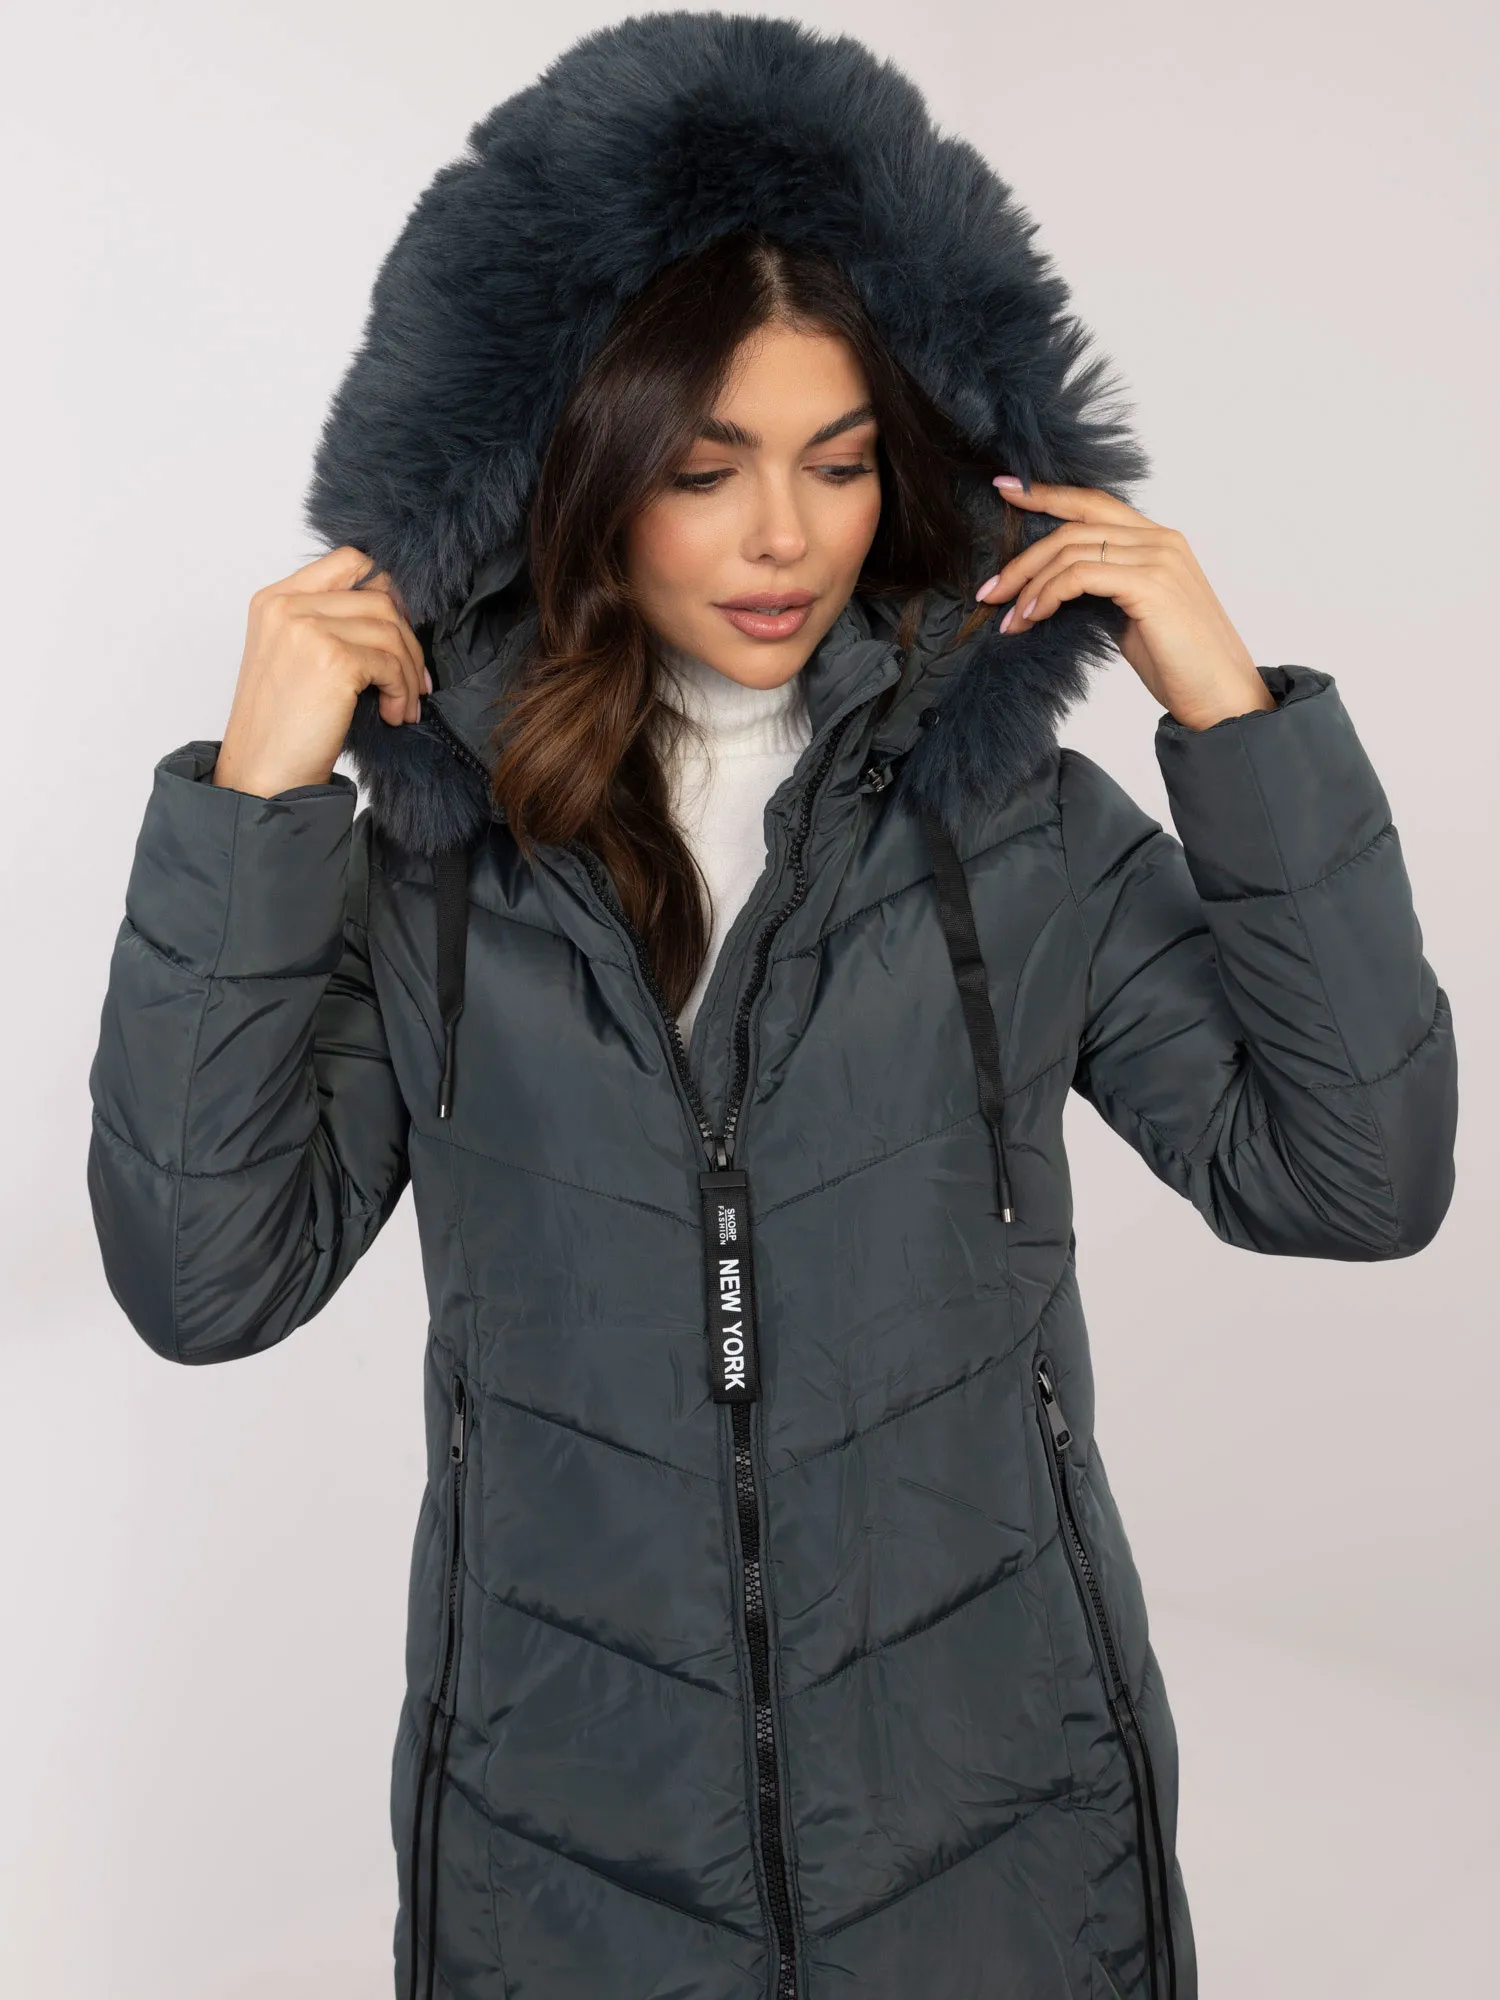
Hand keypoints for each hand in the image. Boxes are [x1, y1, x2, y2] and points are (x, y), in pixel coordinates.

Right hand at [212, 545, 429, 797]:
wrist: (261, 776)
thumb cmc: (283, 728)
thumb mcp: (295, 659)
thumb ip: (329, 625)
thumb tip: (396, 614)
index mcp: (275, 599)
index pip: (350, 561)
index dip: (387, 592)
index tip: (399, 633)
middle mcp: (287, 606)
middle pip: (378, 596)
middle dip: (407, 640)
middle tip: (414, 680)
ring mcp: (307, 628)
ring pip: (390, 629)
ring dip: (408, 671)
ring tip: (404, 705)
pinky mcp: (332, 658)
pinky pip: (391, 663)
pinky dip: (403, 692)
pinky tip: (394, 715)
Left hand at [977, 478, 1273, 730]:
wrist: (1221, 698)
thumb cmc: (1178, 664)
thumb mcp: (1131, 616)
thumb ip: (1101, 589)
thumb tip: (1051, 589)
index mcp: (1158, 540)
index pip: (1093, 503)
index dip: (1047, 493)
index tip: (1006, 488)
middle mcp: (1160, 539)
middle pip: (1073, 526)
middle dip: (1022, 557)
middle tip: (989, 591)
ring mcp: (1158, 558)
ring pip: (1071, 550)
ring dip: (1029, 585)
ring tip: (1009, 619)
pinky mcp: (1151, 585)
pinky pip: (1080, 575)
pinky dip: (1049, 594)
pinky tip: (1033, 618)